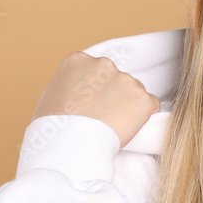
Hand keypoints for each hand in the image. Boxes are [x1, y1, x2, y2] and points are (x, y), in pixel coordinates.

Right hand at [33, 52, 160, 147]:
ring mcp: (126, 80)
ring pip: (134, 91)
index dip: (95, 89)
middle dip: (113, 95)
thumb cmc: (54, 124)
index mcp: (79, 60)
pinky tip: (127, 127)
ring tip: (110, 124)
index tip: (90, 103)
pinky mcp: (143, 98)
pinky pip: (150, 105)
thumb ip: (73, 83)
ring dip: (128, 105)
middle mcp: (105, 64)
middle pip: (117, 78)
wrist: (70, 142)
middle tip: (102, 116)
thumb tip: (83, 87)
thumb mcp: (53, 92)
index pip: (96, 70)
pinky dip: (143, 116)